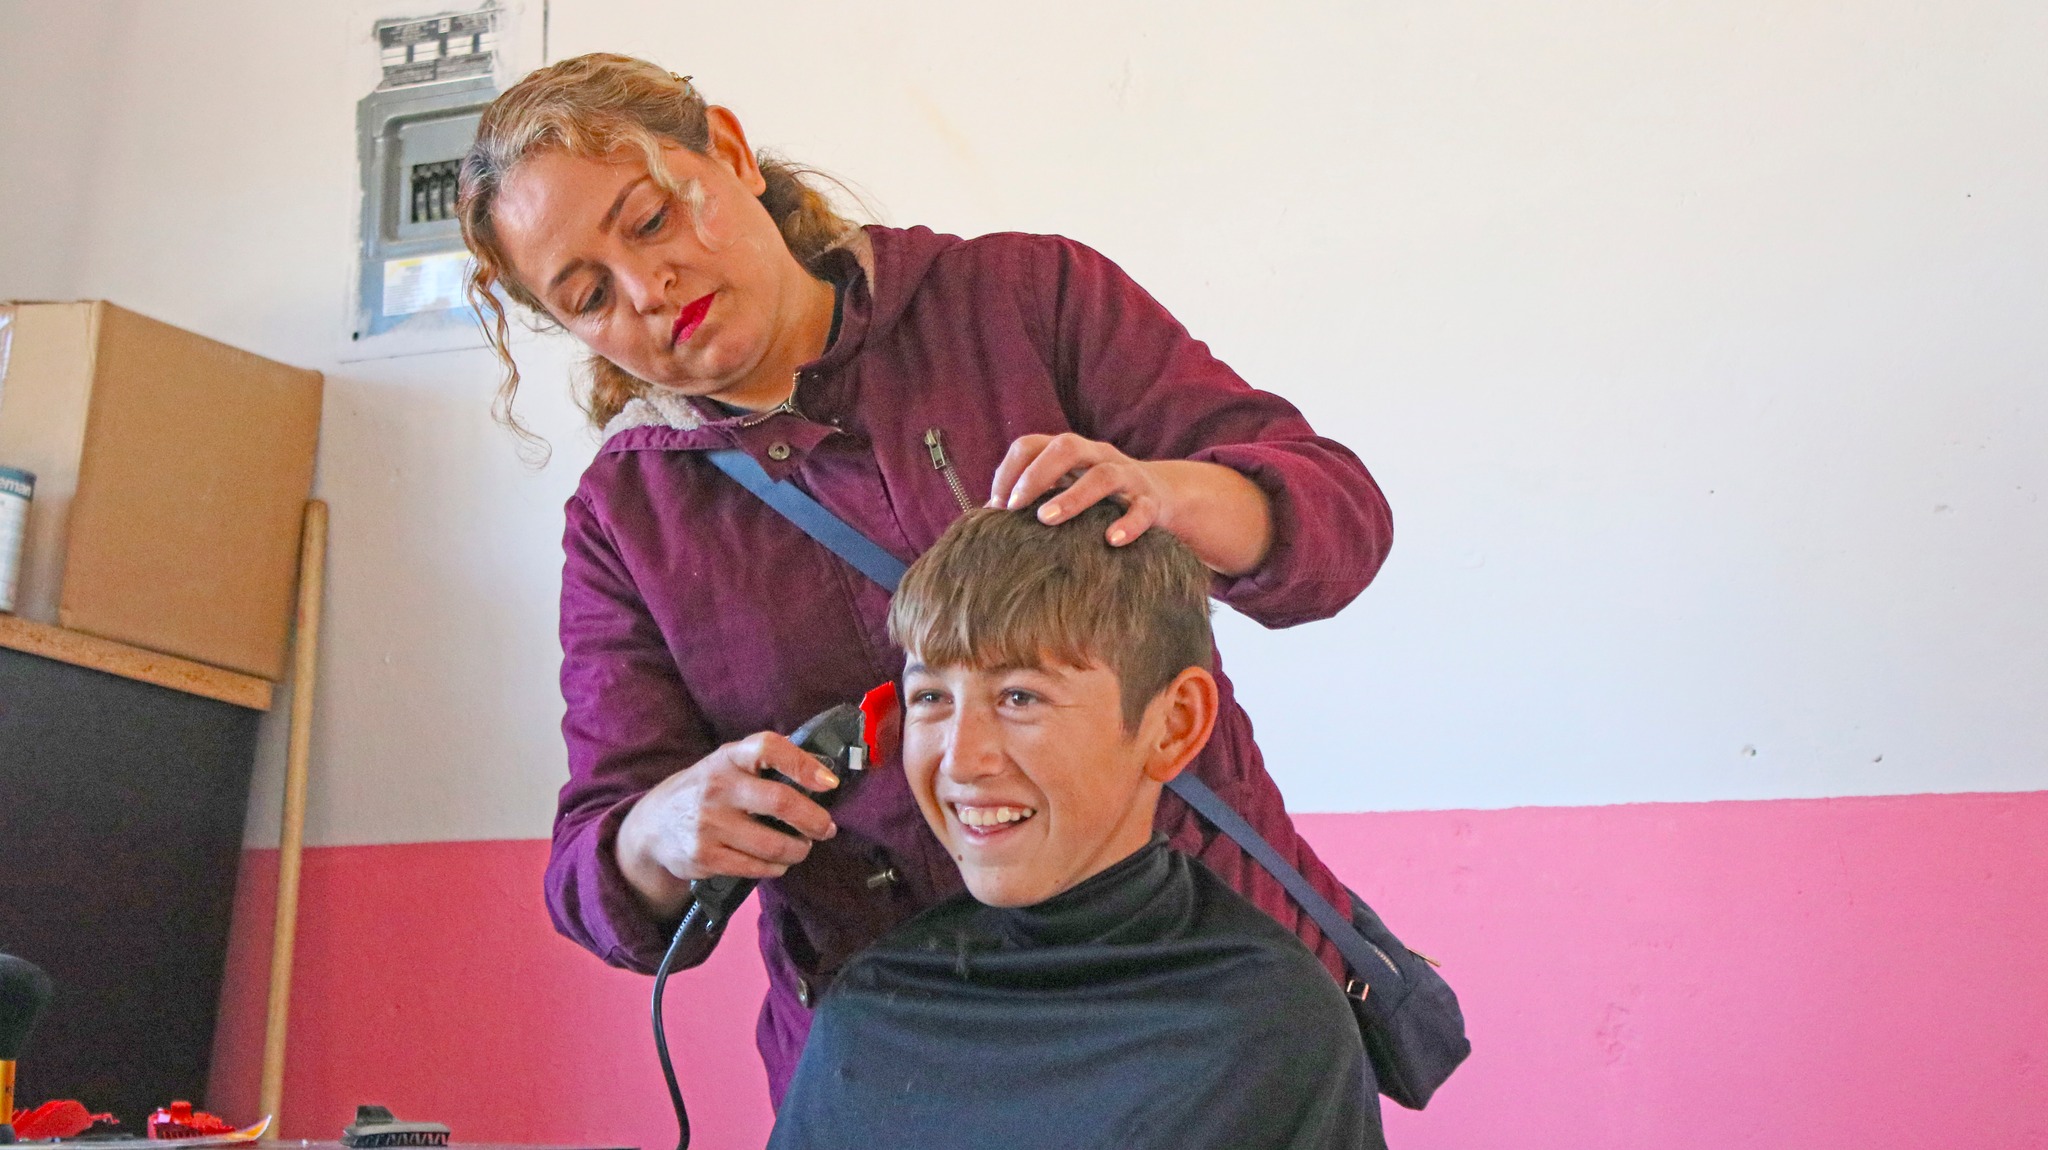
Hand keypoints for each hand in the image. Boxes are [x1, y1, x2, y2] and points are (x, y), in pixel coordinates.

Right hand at [615, 732, 841, 918]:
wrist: (652, 826)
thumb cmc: (706, 790)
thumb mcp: (727, 764)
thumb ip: (764, 763)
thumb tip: (822, 773)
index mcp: (728, 757)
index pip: (769, 748)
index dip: (804, 764)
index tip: (829, 782)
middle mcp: (717, 787)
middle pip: (780, 802)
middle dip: (814, 820)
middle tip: (826, 827)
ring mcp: (709, 824)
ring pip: (774, 844)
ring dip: (799, 850)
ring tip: (802, 847)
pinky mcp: (705, 857)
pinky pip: (756, 868)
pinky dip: (776, 867)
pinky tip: (778, 862)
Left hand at [988, 432, 1166, 545]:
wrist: (1162, 496)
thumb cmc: (1098, 497)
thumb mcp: (1065, 487)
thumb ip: (1033, 496)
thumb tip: (988, 517)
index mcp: (1071, 451)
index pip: (1031, 444)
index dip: (1009, 469)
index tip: (996, 504)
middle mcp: (1098, 456)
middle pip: (1067, 447)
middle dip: (1036, 475)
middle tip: (1015, 508)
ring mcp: (1127, 476)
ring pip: (1104, 475)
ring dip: (1073, 496)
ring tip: (1048, 519)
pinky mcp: (1150, 501)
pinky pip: (1142, 509)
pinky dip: (1128, 524)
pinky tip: (1111, 540)